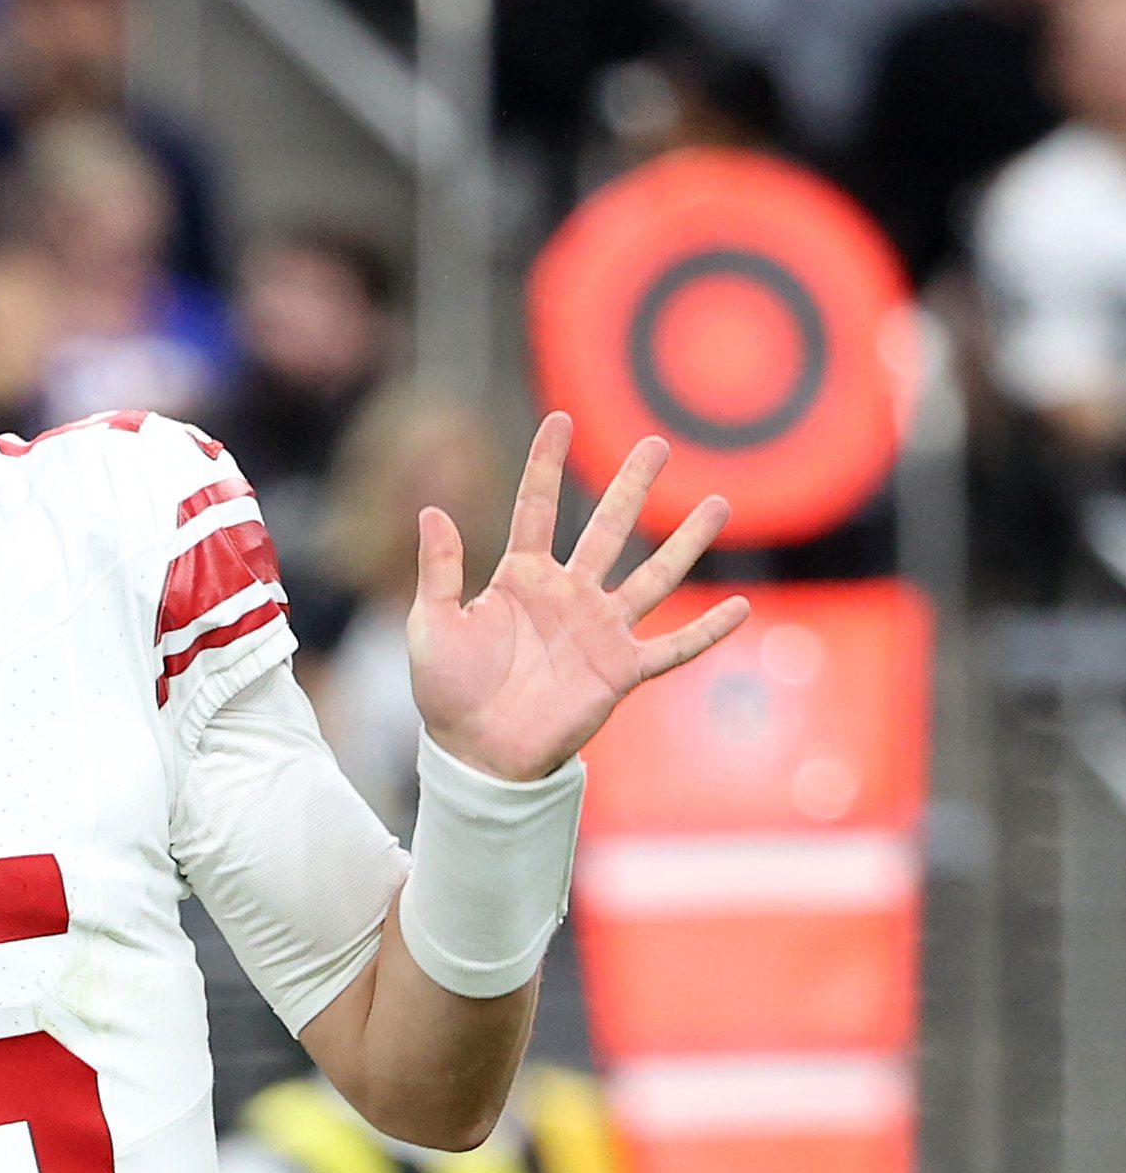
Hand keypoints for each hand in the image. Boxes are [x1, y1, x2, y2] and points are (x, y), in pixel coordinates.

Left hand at [409, 413, 750, 781]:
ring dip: (685, 541)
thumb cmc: (447, 692)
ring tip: (717, 502)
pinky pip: (673, 647)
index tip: (559, 419)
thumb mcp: (431, 624)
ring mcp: (598, 631)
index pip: (536, 508)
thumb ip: (437, 570)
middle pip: (607, 528)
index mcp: (520, 578)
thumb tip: (431, 509)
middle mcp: (567, 595)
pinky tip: (741, 606)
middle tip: (657, 443)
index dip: (546, 464)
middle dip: (632, 486)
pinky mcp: (620, 671)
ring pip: (654, 576)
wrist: (476, 753)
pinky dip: (707, 631)